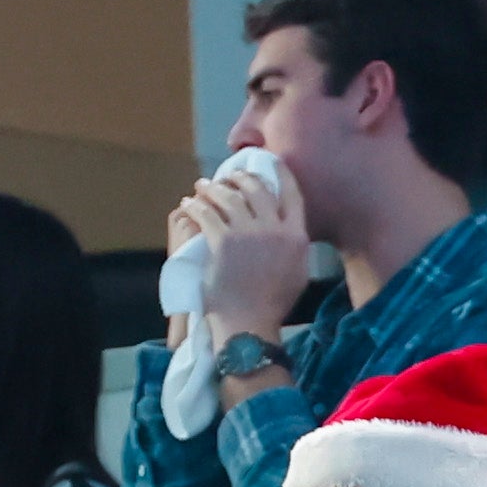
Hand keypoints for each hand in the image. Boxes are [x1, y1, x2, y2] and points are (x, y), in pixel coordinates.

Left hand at [180, 167, 308, 345]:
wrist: (248, 324)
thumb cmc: (272, 305)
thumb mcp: (298, 272)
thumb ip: (296, 245)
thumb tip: (290, 227)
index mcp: (297, 236)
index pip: (292, 194)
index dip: (279, 173)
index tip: (269, 162)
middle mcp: (274, 229)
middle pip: (256, 189)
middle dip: (239, 178)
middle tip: (227, 177)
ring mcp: (247, 234)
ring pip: (228, 197)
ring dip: (212, 188)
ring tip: (202, 187)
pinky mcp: (222, 241)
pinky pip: (207, 214)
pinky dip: (196, 206)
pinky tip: (189, 204)